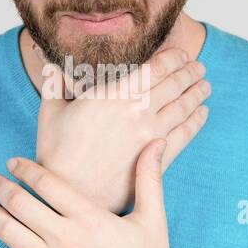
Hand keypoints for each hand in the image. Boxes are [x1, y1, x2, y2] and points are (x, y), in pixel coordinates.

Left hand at [0, 142, 181, 247]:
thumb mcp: (153, 218)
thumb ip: (149, 178)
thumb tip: (157, 142)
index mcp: (91, 217)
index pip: (47, 183)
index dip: (25, 169)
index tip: (12, 162)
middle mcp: (67, 239)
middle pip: (21, 203)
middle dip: (0, 186)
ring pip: (9, 232)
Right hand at [34, 42, 210, 214]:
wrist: (71, 193)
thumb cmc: (57, 154)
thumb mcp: (50, 111)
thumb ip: (53, 81)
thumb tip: (43, 56)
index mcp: (115, 94)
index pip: (156, 67)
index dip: (173, 57)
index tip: (181, 54)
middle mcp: (138, 111)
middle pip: (174, 84)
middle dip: (190, 72)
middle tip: (199, 67)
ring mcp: (151, 135)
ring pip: (183, 107)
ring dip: (197, 93)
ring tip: (205, 86)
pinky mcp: (157, 159)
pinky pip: (184, 134)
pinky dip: (196, 122)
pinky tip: (201, 114)